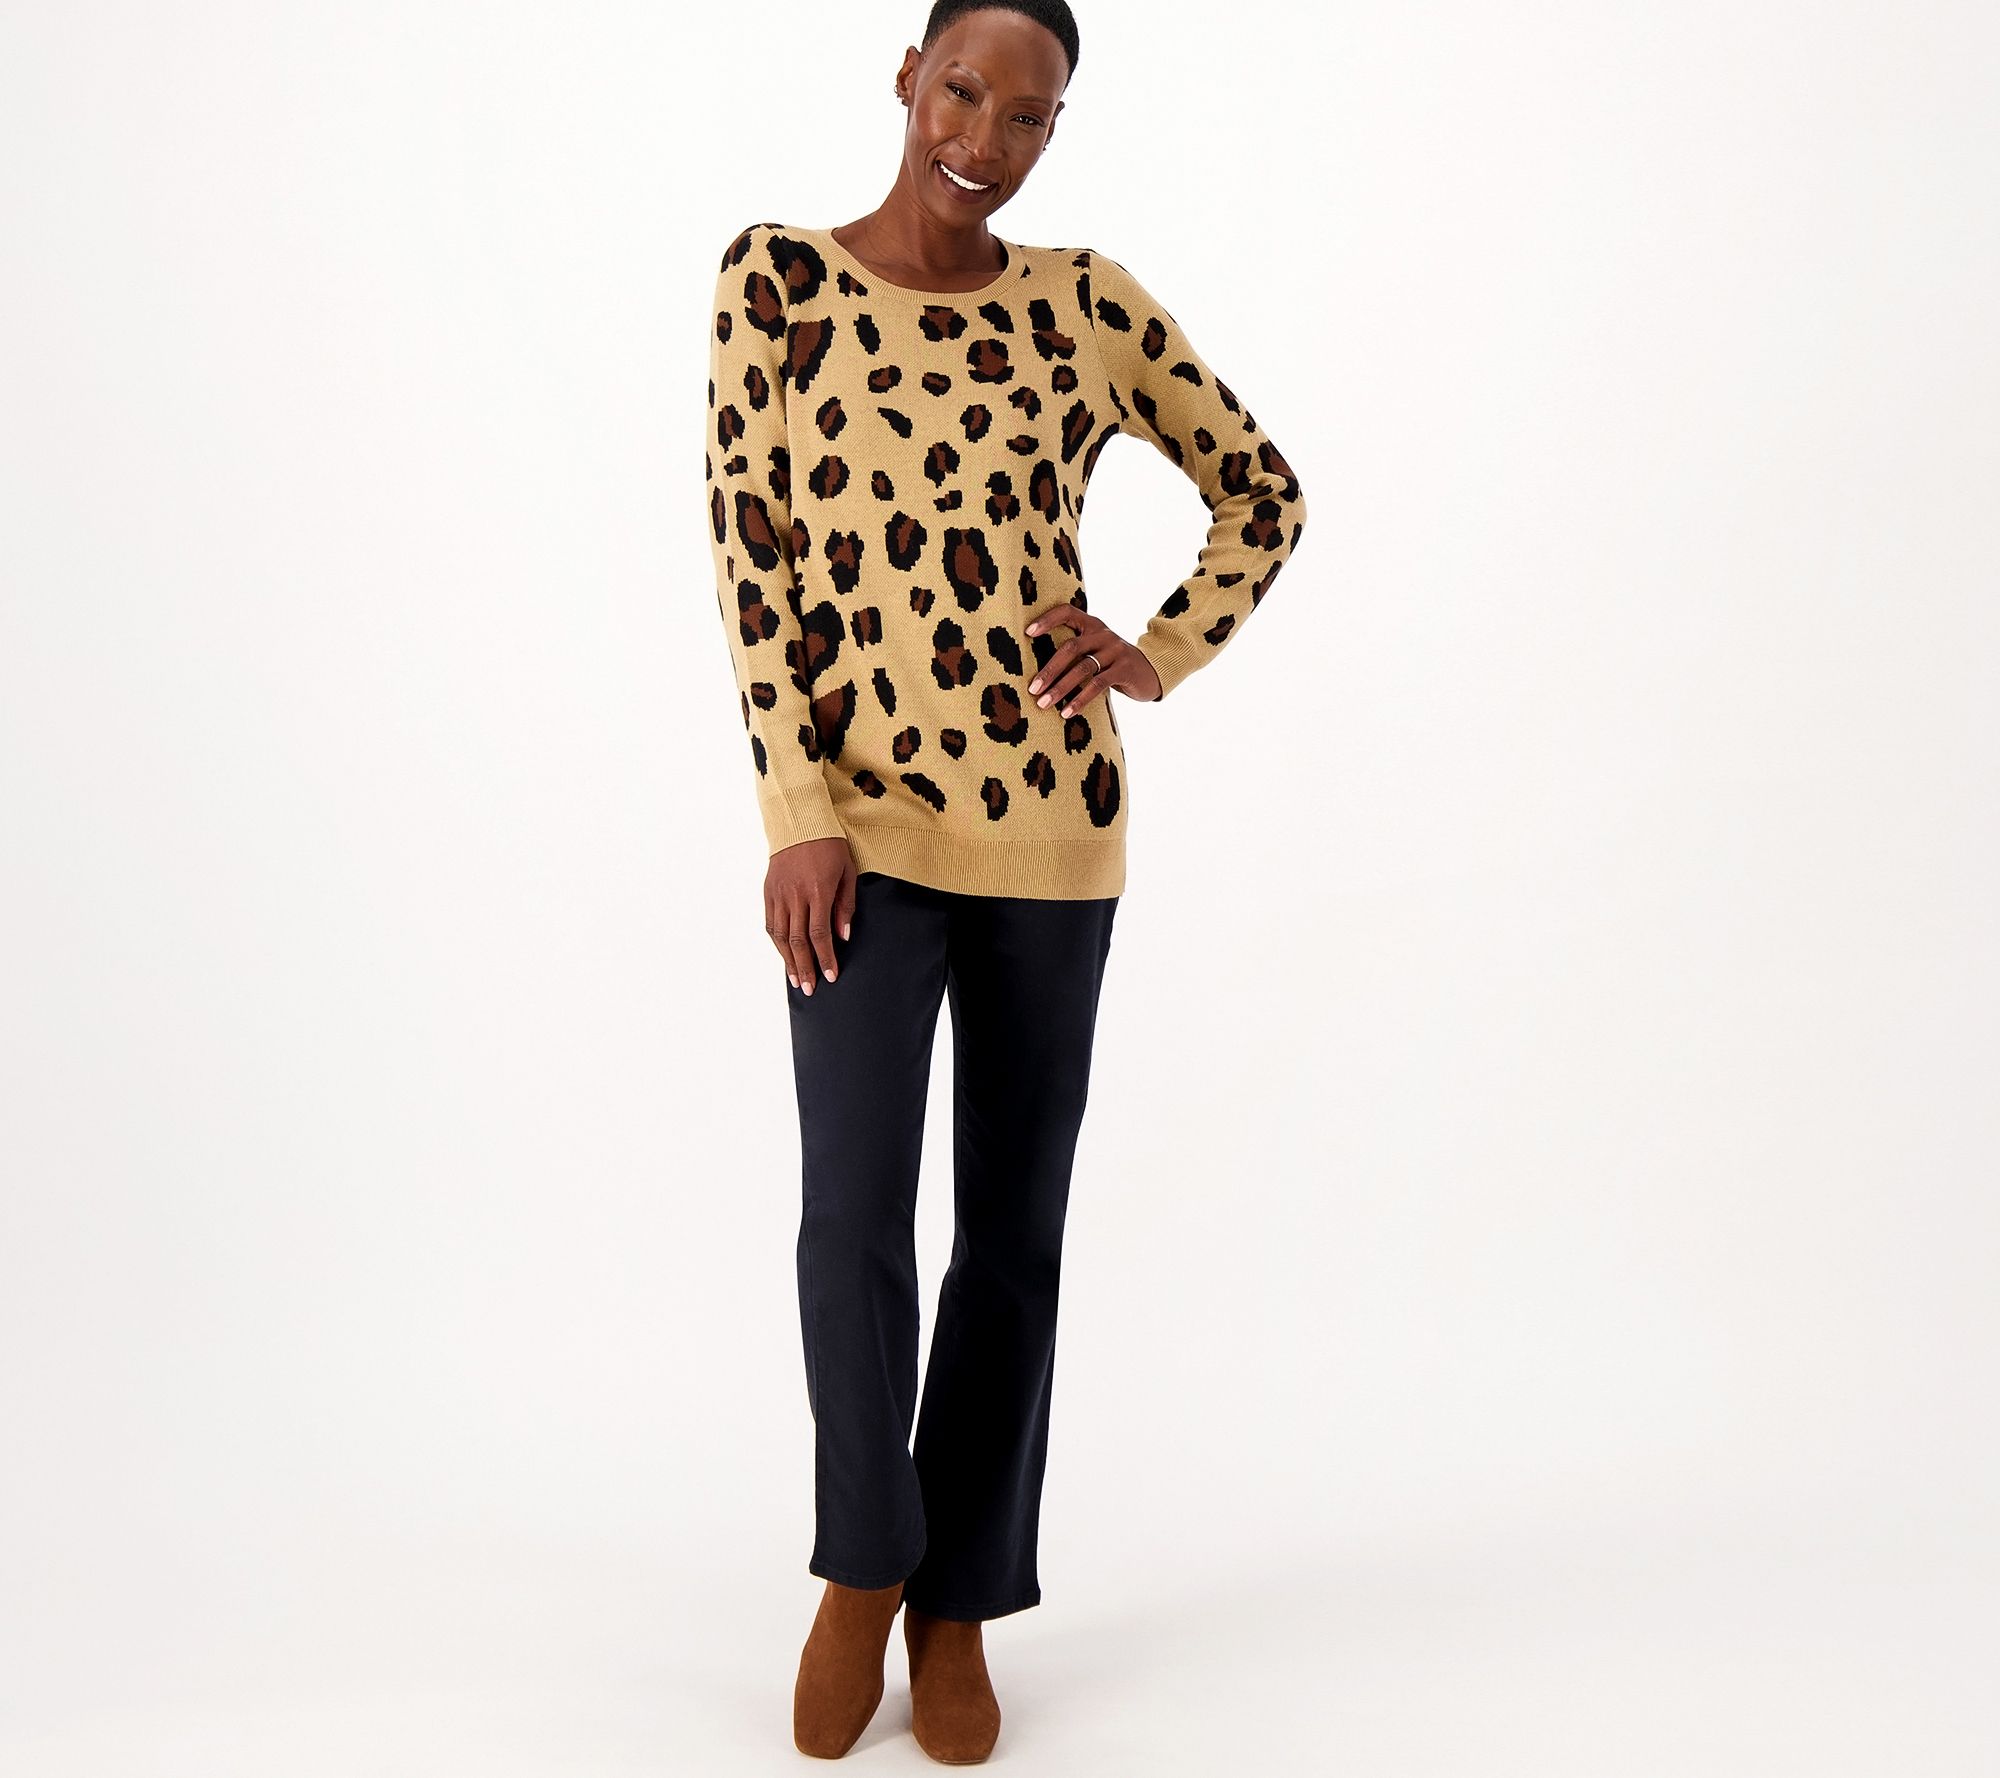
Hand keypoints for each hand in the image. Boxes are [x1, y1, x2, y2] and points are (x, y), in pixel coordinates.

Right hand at [766, 836, 855, 995]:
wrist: (800, 822)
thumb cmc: (829, 845)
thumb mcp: (847, 872)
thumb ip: (845, 906)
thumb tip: (842, 937)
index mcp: (817, 891)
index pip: (820, 934)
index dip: (825, 958)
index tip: (831, 975)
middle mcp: (795, 895)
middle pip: (799, 941)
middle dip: (806, 968)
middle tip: (811, 989)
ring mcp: (778, 894)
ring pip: (781, 936)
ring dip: (789, 961)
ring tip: (797, 980)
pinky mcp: (769, 891)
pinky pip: (771, 923)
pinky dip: (777, 943)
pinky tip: (784, 956)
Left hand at [1024, 605, 1161, 710]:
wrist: (1151, 673)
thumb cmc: (1112, 664)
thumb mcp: (1096, 651)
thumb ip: (1075, 652)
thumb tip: (1038, 671)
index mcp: (1092, 625)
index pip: (1067, 612)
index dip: (1047, 619)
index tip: (1028, 633)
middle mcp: (1103, 634)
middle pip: (1071, 648)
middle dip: (1049, 670)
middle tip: (1033, 688)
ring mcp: (1116, 650)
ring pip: (1083, 668)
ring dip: (1060, 688)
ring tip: (1044, 703)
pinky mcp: (1125, 669)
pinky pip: (1098, 684)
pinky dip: (1080, 700)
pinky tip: (1066, 712)